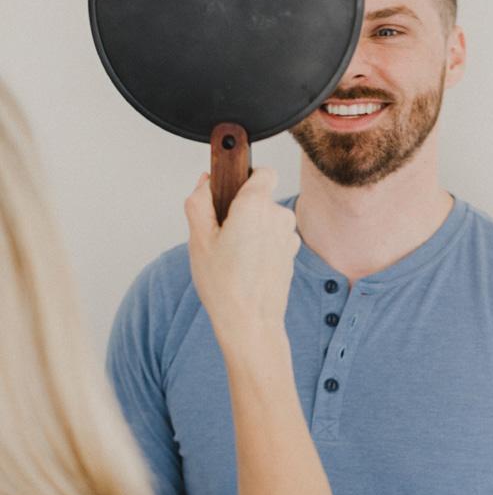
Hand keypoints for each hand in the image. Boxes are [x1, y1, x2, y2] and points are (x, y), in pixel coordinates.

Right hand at [183, 167, 300, 353]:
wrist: (250, 323)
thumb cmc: (224, 285)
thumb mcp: (198, 239)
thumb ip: (199, 201)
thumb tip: (206, 181)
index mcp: (255, 205)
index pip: (263, 171)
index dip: (247, 176)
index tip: (231, 191)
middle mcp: (278, 215)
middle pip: (261, 197)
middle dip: (242, 208)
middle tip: (222, 234)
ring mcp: (288, 234)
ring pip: (267, 217)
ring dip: (253, 227)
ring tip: (233, 254)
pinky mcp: (292, 251)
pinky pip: (274, 236)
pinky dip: (263, 243)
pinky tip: (247, 265)